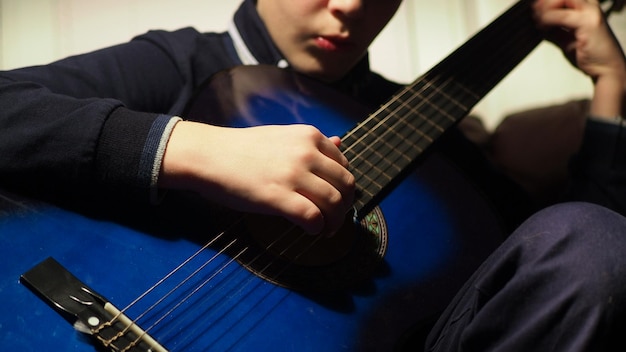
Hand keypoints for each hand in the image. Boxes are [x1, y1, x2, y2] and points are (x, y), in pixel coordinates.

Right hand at [159, 121, 354, 234]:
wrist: (209, 155)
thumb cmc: (243, 149)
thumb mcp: (283, 137)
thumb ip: (313, 143)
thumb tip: (340, 142)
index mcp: (309, 136)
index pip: (344, 165)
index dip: (344, 187)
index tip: (335, 199)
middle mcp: (306, 153)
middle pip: (346, 185)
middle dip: (345, 206)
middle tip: (333, 218)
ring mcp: (294, 175)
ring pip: (335, 203)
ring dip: (335, 221)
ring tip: (325, 228)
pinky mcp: (279, 197)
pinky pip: (314, 217)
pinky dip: (318, 228)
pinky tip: (311, 230)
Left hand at [533, 0, 625, 116]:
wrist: (606, 68)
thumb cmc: (589, 54)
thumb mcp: (565, 38)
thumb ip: (553, 28)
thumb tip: (537, 21)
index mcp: (586, 5)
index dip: (546, 1)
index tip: (535, 10)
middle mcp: (590, 4)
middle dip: (543, 4)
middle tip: (535, 16)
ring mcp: (590, 11)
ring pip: (559, 0)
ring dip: (543, 11)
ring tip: (539, 24)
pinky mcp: (588, 22)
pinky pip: (560, 16)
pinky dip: (547, 20)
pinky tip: (544, 28)